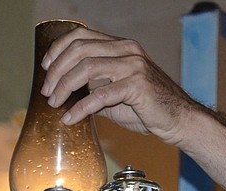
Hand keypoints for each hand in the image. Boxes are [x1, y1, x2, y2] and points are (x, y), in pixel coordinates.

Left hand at [41, 26, 225, 190]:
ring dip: (64, 86)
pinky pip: (100, 95)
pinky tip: (71, 118)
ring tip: (54, 103)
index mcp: (121, 46)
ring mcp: (133, 65)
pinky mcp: (136, 86)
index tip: (46, 67)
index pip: (82, 36)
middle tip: (46, 91)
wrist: (179, 121)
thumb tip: (67, 95)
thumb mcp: (116, 94)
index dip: (59, 49)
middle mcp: (127, 50)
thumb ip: (94, 88)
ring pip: (86, 68)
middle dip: (56, 71)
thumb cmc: (149, 109)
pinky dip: (80, 107)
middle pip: (79, 50)